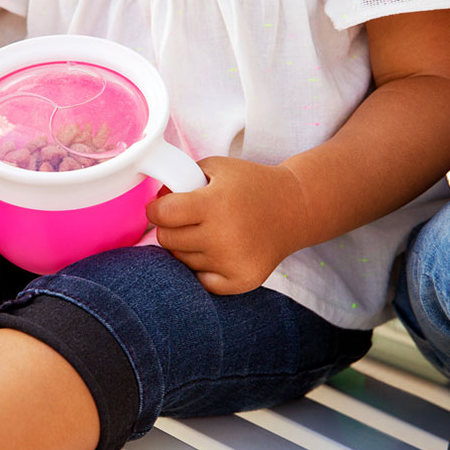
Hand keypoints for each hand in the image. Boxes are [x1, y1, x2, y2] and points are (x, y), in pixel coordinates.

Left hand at [146, 156, 308, 294]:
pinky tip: (218, 251)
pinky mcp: (241, 281)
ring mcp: (232, 262)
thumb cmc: (250, 186)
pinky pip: (200, 280)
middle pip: (167, 239)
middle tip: (187, 219)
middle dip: (170, 228)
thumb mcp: (216, 168)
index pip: (163, 215)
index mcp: (216, 204)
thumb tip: (153, 203)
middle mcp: (224, 236)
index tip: (161, 207)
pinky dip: (202, 268)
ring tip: (210, 232)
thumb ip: (180, 178)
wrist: (295, 208)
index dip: (156, 209)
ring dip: (187, 247)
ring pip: (181, 260)